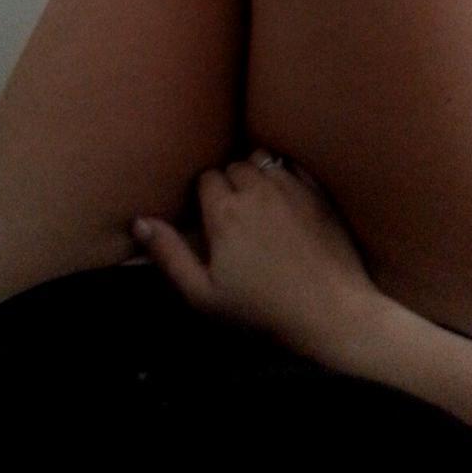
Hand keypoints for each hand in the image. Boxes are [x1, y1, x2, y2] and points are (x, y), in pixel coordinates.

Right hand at [133, 151, 390, 374]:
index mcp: (224, 211)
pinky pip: (291, 165)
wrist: (332, 312)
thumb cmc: (263, 310)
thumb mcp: (204, 295)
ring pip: (261, 160)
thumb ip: (169, 255)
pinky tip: (284, 196)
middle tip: (233, 216)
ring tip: (257, 202)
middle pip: (232, 166)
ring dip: (255, 174)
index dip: (204, 198)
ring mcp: (290, 187)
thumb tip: (139, 222)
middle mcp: (256, 189)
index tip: (210, 221)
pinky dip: (283, 174)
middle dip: (228, 185)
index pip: (205, 179)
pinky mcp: (317, 192)